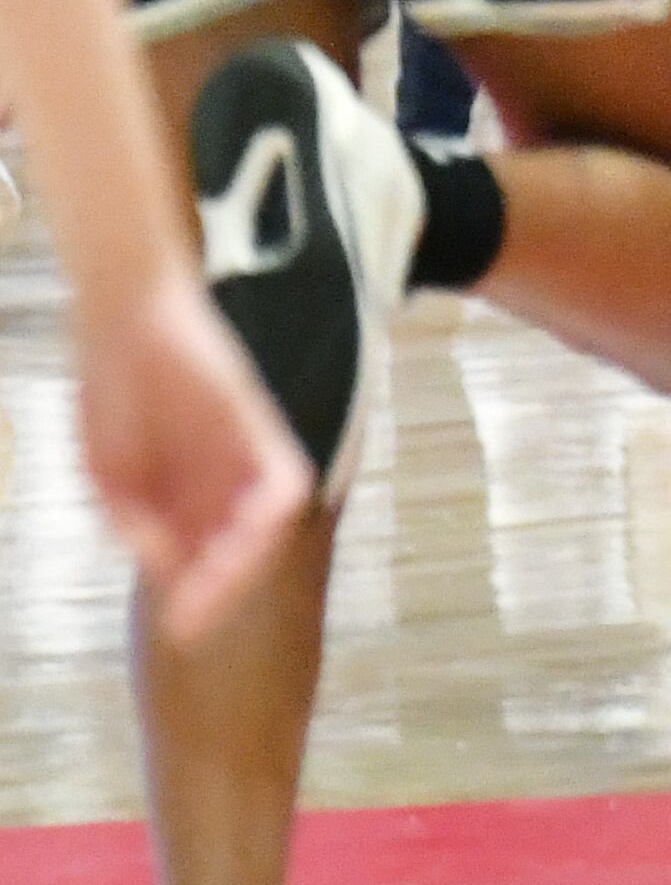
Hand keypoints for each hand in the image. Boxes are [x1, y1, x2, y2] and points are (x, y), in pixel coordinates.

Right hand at [77, 280, 311, 642]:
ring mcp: (247, 452)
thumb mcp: (112, 476)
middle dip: (222, 590)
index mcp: (192, 493)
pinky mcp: (260, 424)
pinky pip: (281, 478)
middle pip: (245, 548)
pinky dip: (265, 516)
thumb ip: (136, 521)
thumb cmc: (117, 396)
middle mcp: (227, 478)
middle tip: (195, 624)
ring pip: (267, 523)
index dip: (203, 597)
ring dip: (244, 561)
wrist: (128, 318)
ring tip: (213, 591)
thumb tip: (162, 563)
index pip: (213, 558)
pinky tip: (240, 539)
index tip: (180, 629)